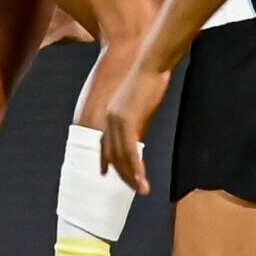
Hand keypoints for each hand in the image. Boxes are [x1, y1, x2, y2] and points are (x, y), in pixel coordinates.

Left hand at [98, 64, 171, 193]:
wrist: (152, 64)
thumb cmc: (151, 80)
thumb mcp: (141, 104)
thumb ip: (136, 120)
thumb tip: (138, 135)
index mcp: (111, 115)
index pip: (104, 144)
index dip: (104, 160)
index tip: (104, 173)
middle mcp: (109, 120)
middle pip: (112, 154)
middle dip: (122, 174)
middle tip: (134, 188)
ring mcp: (117, 122)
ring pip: (122, 157)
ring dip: (132, 176)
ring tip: (142, 190)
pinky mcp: (128, 122)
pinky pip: (131, 152)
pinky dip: (137, 168)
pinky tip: (142, 179)